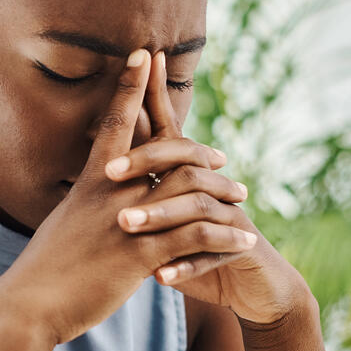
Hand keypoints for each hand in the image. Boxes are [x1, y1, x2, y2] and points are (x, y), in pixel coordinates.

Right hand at [0, 49, 263, 345]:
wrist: (28, 305)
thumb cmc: (42, 271)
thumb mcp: (62, 227)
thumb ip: (84, 210)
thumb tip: (92, 205)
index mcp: (89, 183)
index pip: (115, 122)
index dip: (130, 85)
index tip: (145, 53)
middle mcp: (110, 193)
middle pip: (168, 151)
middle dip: (201, 148)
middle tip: (222, 156)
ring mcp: (127, 222)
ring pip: (191, 191)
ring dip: (224, 192)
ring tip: (243, 198)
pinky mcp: (140, 255)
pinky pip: (196, 238)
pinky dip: (225, 235)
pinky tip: (244, 240)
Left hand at [105, 51, 312, 324]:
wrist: (250, 284)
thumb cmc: (194, 247)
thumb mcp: (163, 219)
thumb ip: (140, 190)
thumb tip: (100, 160)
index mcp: (186, 176)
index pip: (168, 131)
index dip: (153, 98)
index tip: (136, 66)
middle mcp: (211, 187)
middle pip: (183, 161)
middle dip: (147, 161)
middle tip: (109, 172)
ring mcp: (229, 216)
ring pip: (196, 207)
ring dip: (160, 215)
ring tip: (126, 224)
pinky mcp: (242, 248)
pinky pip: (214, 254)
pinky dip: (186, 266)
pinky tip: (160, 276)